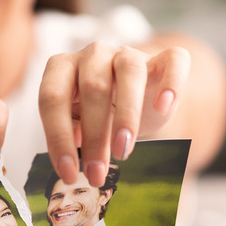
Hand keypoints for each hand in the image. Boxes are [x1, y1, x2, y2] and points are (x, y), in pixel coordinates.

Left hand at [38, 41, 190, 186]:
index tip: (68, 173)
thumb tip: (74, 151)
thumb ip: (73, 132)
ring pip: (129, 71)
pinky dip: (171, 83)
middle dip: (94, 137)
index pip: (52, 97)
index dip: (58, 137)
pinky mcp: (164, 57)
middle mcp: (93, 54)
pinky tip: (163, 107)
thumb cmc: (101, 112)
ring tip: (123, 151)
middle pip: (93, 87)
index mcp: (63, 67)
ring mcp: (128, 52)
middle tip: (97, 174)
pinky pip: (174, 60)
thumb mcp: (80, 123)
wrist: (138, 94)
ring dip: (127, 115)